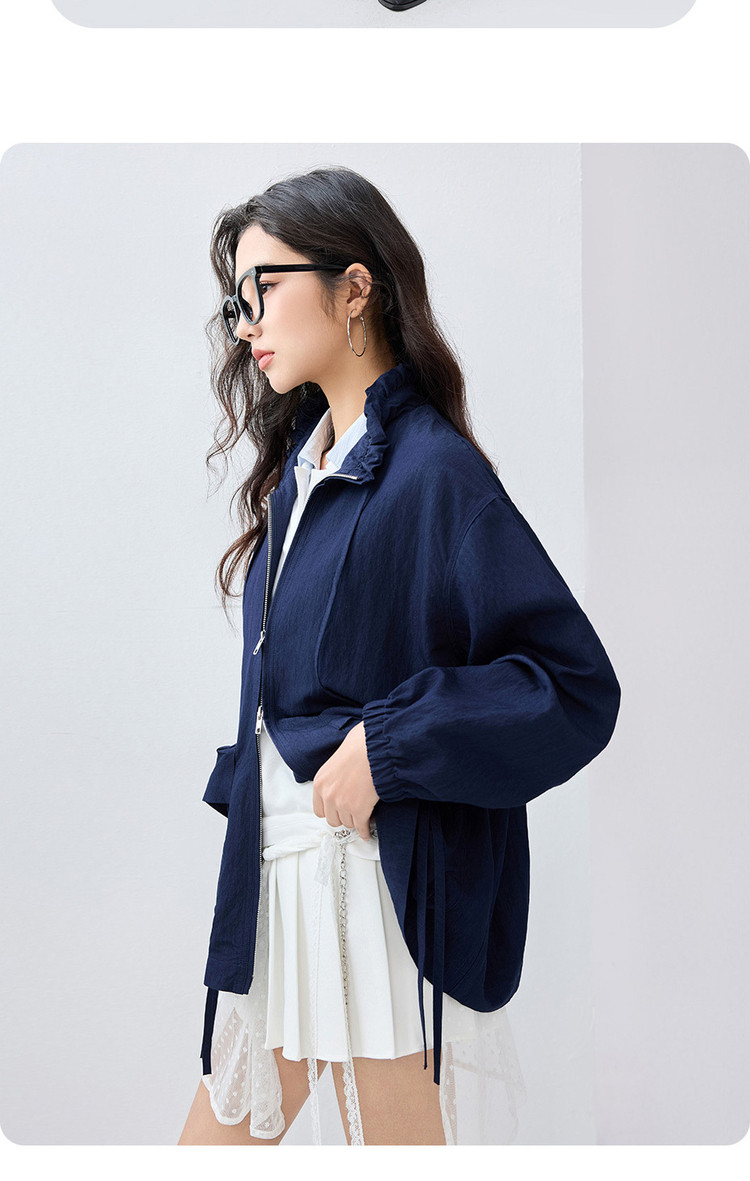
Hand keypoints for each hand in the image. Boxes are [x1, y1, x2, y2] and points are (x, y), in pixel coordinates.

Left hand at [312, 721, 379, 840]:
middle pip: (333, 820)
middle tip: (352, 813)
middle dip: (343, 817)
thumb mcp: (336, 761)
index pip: (319, 810)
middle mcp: (328, 795)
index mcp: (320, 783)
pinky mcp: (359, 810)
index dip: (331, 811)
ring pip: (348, 824)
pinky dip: (365, 831)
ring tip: (363, 815)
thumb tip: (341, 784)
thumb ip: (334, 778)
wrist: (373, 747)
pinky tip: (367, 831)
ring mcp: (343, 804)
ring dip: (356, 821)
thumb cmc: (359, 747)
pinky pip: (360, 827)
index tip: (338, 811)